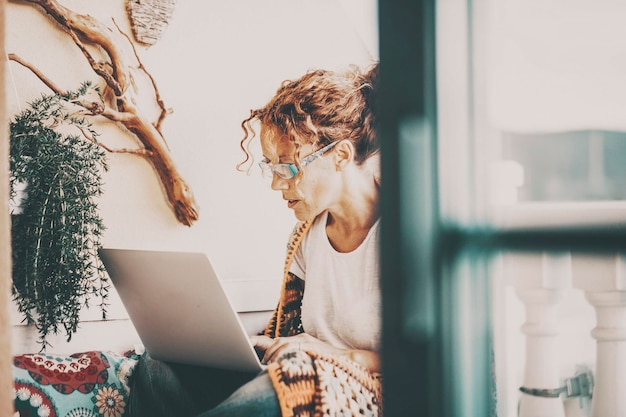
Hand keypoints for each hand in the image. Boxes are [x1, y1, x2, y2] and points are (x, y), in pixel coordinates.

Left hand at [250, 334, 379, 372]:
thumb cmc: (327, 364)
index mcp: (299, 340)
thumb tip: (276, 367)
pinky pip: (291, 348)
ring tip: (267, 365)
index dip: (259, 341)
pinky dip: (282, 354)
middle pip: (276, 340)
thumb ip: (294, 359)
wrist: (347, 361)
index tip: (245, 342)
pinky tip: (278, 362)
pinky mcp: (309, 346)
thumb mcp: (308, 360)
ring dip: (272, 355)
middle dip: (263, 349)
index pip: (276, 340)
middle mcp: (301, 338)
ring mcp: (305, 341)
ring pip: (281, 344)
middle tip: (259, 362)